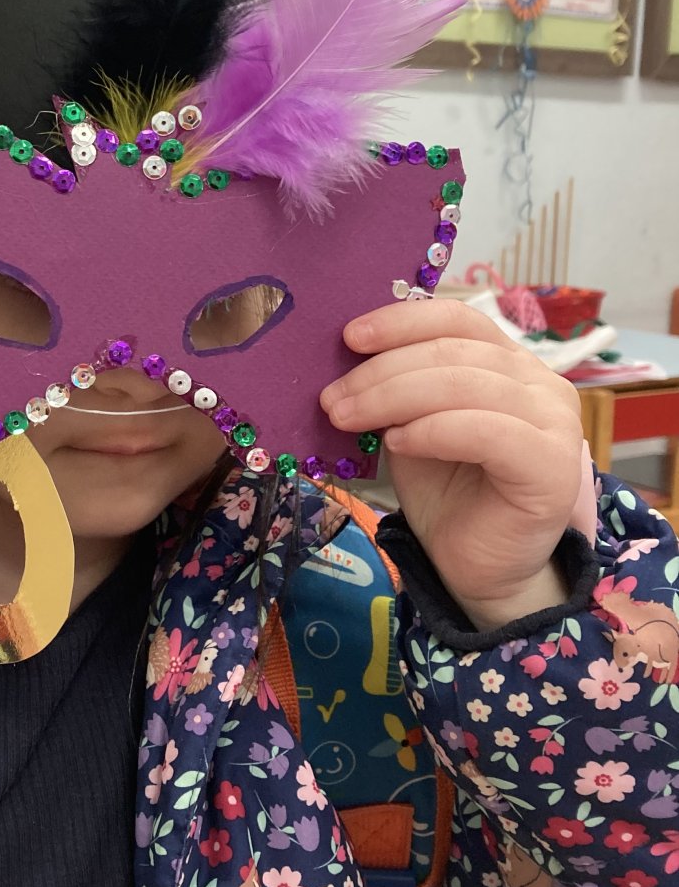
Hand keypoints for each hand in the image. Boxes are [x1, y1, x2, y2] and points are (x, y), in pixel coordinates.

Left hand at [319, 300, 586, 630]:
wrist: (476, 568)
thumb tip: (347, 355)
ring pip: (465, 385)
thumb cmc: (446, 493)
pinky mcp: (552, 465)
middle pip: (453, 352)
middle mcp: (541, 383)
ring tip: (348, 418)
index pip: (458, 319)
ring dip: (393, 397)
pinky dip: (433, 430)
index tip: (349, 337)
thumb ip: (398, 387)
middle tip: (332, 397)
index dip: (401, 321)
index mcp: (509, 362)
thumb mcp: (410, 424)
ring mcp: (554, 422)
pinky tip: (397, 443)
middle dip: (382, 371)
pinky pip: (486, 430)